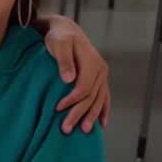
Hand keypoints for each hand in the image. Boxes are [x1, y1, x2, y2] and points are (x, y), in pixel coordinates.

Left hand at [43, 14, 110, 132]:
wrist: (66, 30)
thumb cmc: (59, 37)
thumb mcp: (58, 44)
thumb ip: (64, 61)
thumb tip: (69, 80)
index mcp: (92, 62)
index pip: (84, 87)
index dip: (72, 100)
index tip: (58, 109)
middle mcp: (100, 69)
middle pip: (91, 96)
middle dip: (80, 113)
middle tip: (67, 128)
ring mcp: (101, 75)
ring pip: (99, 99)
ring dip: (92, 116)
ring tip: (84, 131)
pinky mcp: (99, 78)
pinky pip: (104, 97)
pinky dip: (103, 110)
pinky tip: (101, 124)